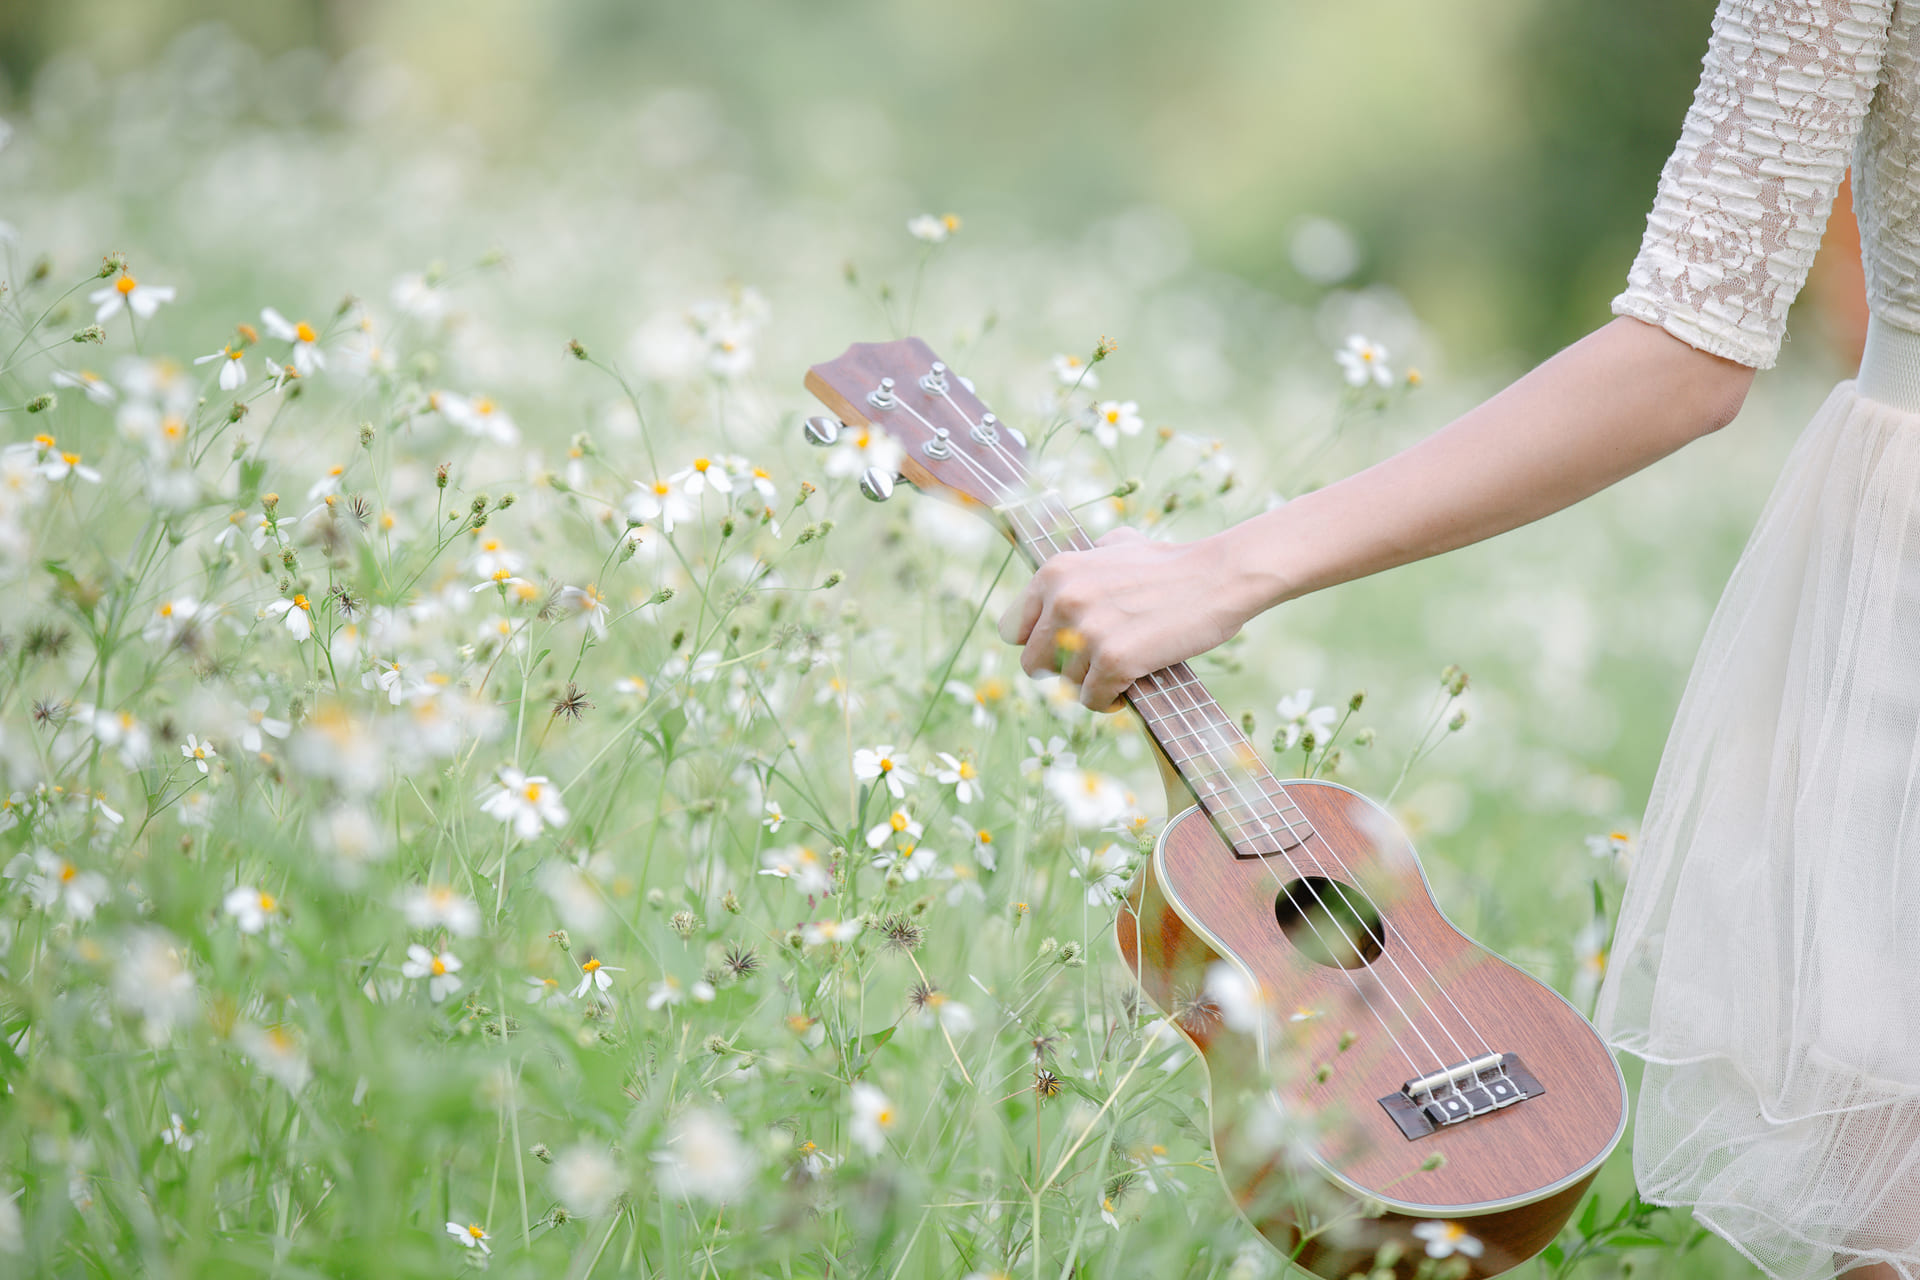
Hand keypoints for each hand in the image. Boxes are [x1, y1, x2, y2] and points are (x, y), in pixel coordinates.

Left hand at [996, 527, 1256, 710]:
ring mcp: (1086, 632)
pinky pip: (1093, 700)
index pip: (1013, 631)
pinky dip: (1110, 700)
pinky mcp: (1114, 660)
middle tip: (1093, 668)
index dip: (1038, 645)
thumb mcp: (1116, 545)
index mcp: (1054, 572)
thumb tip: (1074, 569)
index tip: (1061, 651)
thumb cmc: (1170, 564)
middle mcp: (1062, 600)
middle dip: (1061, 672)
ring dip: (1091, 685)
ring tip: (1120, 672)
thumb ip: (1087, 558)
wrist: (1216, 577)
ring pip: (1066, 686)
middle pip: (1033, 665)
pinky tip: (1129, 688)